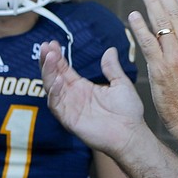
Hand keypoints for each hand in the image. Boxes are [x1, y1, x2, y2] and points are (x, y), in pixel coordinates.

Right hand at [40, 41, 148, 159]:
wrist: (131, 134)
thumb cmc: (128, 113)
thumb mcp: (121, 84)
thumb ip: (112, 68)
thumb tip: (109, 50)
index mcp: (83, 88)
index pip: (64, 70)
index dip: (57, 57)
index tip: (52, 44)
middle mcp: (73, 97)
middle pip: (54, 76)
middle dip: (48, 62)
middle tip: (45, 47)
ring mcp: (70, 108)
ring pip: (51, 88)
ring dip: (48, 73)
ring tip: (49, 58)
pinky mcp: (69, 120)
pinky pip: (56, 106)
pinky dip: (54, 92)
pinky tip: (57, 80)